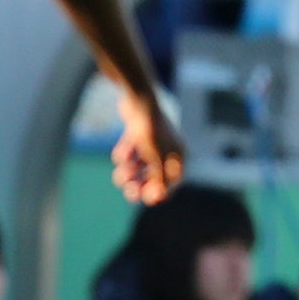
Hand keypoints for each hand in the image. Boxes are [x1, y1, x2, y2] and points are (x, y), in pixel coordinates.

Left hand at [111, 90, 183, 204]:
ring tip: (120, 175)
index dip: (161, 191)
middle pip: (154, 174)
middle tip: (129, 192)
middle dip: (141, 183)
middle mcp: (168, 147)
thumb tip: (161, 195)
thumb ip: (160, 179)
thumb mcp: (157, 159)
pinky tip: (120, 152)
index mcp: (178, 154)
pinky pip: (130, 151)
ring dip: (129, 172)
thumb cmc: (151, 131)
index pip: (173, 180)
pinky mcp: (137, 132)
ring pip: (139, 164)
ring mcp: (151, 139)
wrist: (138, 100)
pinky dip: (124, 155)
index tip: (147, 199)